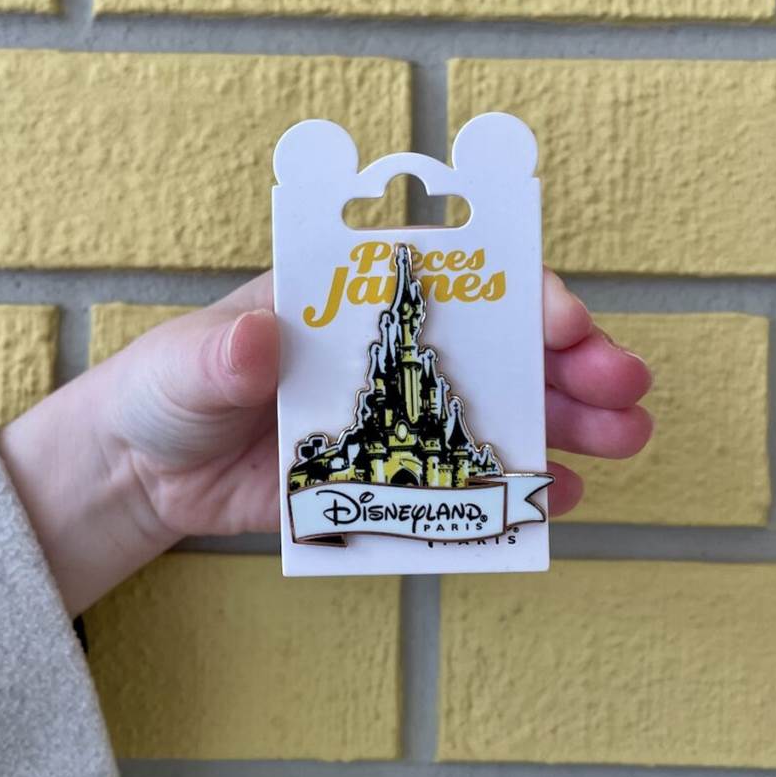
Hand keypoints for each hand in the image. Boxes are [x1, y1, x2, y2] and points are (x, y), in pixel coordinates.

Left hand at [0, 269, 650, 614]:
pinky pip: (461, 482)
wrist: (150, 475)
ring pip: (495, 411)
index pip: (448, 280)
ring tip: (622, 440)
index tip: (564, 322)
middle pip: (494, 346)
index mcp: (352, 300)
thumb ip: (222, 352)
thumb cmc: (168, 389)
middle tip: (626, 387)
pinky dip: (511, 488)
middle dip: (567, 360)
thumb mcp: (186, 361)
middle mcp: (389, 354)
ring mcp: (395, 419)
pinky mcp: (387, 479)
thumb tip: (260, 340)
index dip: (514, 293)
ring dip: (563, 422)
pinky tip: (557, 496)